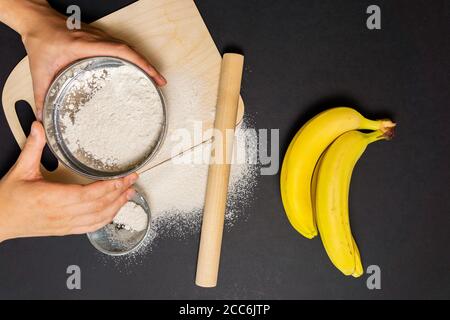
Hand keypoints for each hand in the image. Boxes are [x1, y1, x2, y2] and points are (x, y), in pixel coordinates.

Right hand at [0, 122, 137, 241]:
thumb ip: (33, 147)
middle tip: (133, 181)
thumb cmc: (8, 200)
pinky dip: (106, 219)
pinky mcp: (65, 229)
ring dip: (117, 206)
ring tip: (130, 194)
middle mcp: (62, 213)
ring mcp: (65, 224)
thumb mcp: (20, 170)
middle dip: (120, 193)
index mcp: (52, 198)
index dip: (110, 187)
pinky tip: (115, 211)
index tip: (124, 178)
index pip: (90, 194)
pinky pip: (91, 227)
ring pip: (98, 218)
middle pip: (99, 205)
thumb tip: (39, 127)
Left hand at [3, 0, 166, 119]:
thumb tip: (44, 116)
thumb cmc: (41, 40)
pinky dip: (134, 58)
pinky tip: (138, 68)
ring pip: (128, 48)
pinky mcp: (100, 38)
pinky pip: (122, 47)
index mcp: (85, 46)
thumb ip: (41, 94)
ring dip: (143, 61)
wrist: (38, 21)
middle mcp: (97, 39)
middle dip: (148, 66)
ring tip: (154, 78)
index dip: (140, 63)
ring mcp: (100, 37)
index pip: (120, 51)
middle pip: (131, 50)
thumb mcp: (39, 70)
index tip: (152, 76)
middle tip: (160, 82)